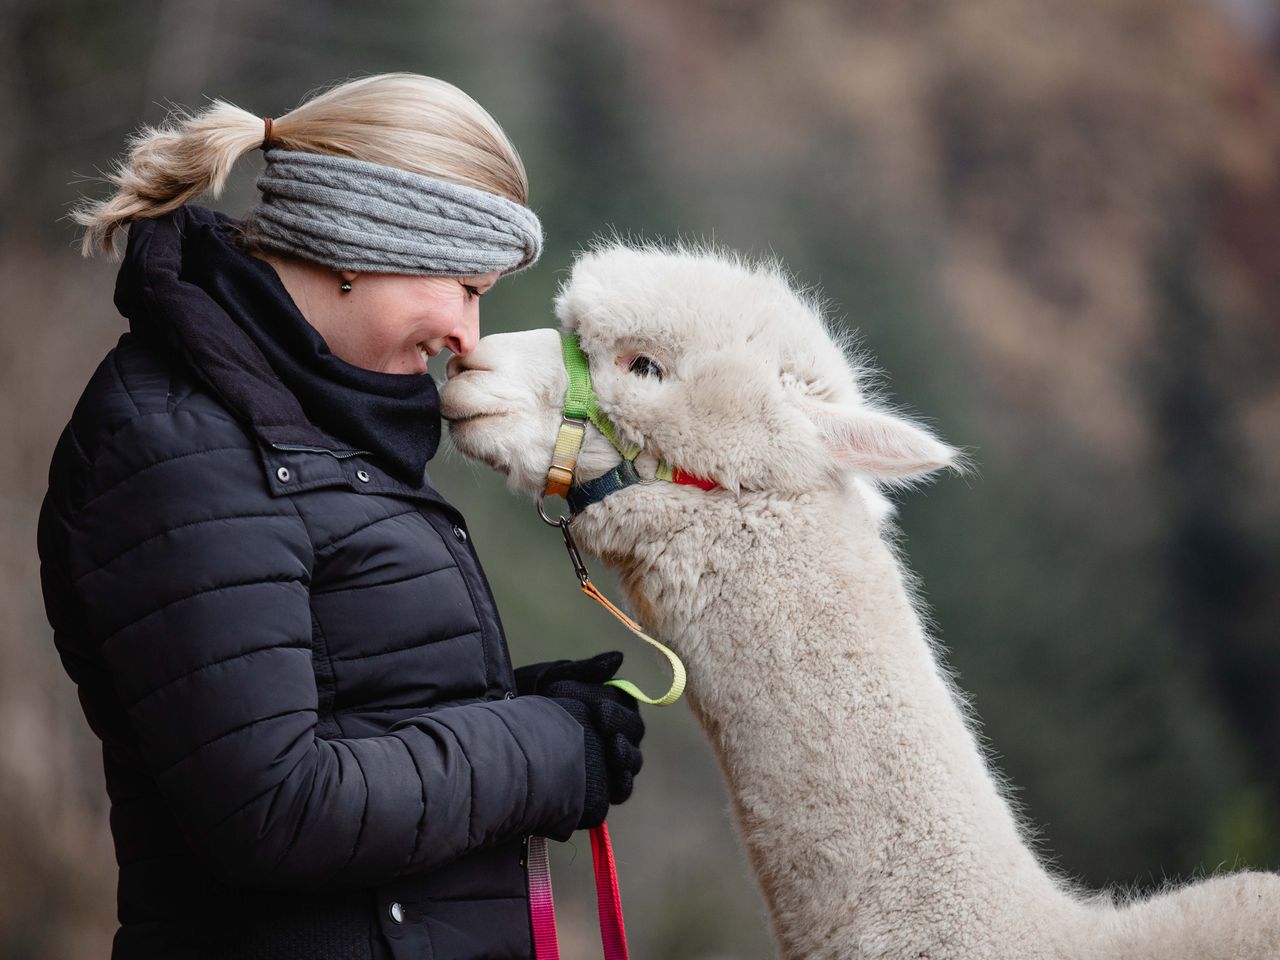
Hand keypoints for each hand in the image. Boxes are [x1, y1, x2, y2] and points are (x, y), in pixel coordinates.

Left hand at [520, 651, 643, 829]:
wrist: (504, 728)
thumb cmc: (534, 697)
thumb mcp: (557, 678)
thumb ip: (586, 670)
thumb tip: (618, 658)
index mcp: (611, 703)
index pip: (628, 704)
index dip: (618, 707)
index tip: (598, 707)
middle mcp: (616, 731)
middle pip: (633, 731)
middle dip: (622, 727)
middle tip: (604, 726)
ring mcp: (610, 760)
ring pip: (632, 760)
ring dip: (627, 755)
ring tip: (614, 750)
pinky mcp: (601, 786)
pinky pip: (621, 787)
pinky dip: (622, 783)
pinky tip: (615, 779)